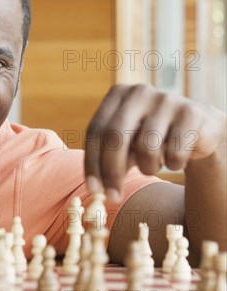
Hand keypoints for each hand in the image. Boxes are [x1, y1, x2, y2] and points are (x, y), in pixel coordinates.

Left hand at [85, 84, 225, 201]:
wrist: (199, 129)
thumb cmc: (155, 138)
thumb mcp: (128, 143)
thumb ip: (109, 158)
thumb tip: (96, 187)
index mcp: (119, 93)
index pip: (96, 130)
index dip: (92, 162)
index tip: (93, 189)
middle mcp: (140, 92)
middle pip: (116, 137)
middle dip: (112, 172)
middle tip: (113, 197)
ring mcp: (166, 100)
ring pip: (146, 149)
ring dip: (149, 167)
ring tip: (156, 162)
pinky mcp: (191, 113)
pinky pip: (174, 154)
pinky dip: (174, 164)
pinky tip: (178, 156)